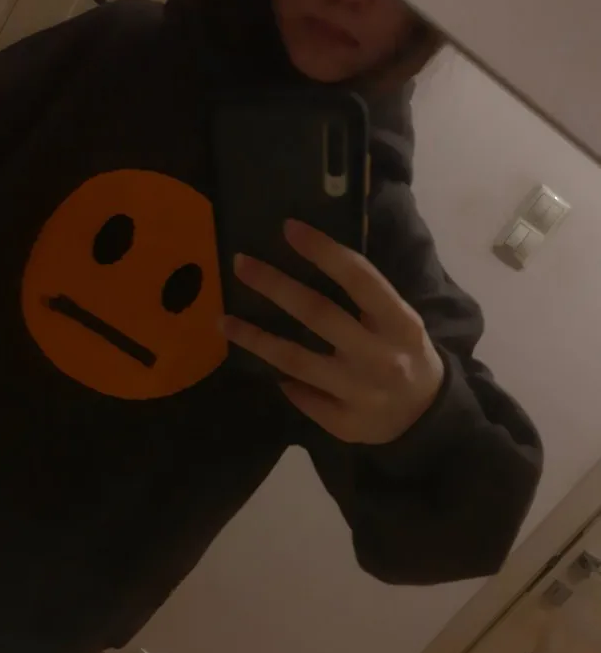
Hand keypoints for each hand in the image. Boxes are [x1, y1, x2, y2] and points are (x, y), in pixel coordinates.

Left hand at [221, 220, 444, 443]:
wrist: (429, 417)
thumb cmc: (406, 354)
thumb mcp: (400, 320)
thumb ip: (366, 298)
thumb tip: (309, 263)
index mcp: (399, 322)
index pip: (358, 278)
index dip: (323, 251)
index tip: (288, 228)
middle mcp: (378, 355)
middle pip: (316, 314)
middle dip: (274, 285)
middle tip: (240, 264)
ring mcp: (359, 392)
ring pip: (295, 360)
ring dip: (254, 338)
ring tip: (224, 321)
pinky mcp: (344, 423)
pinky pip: (301, 397)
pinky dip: (282, 381)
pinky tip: (264, 367)